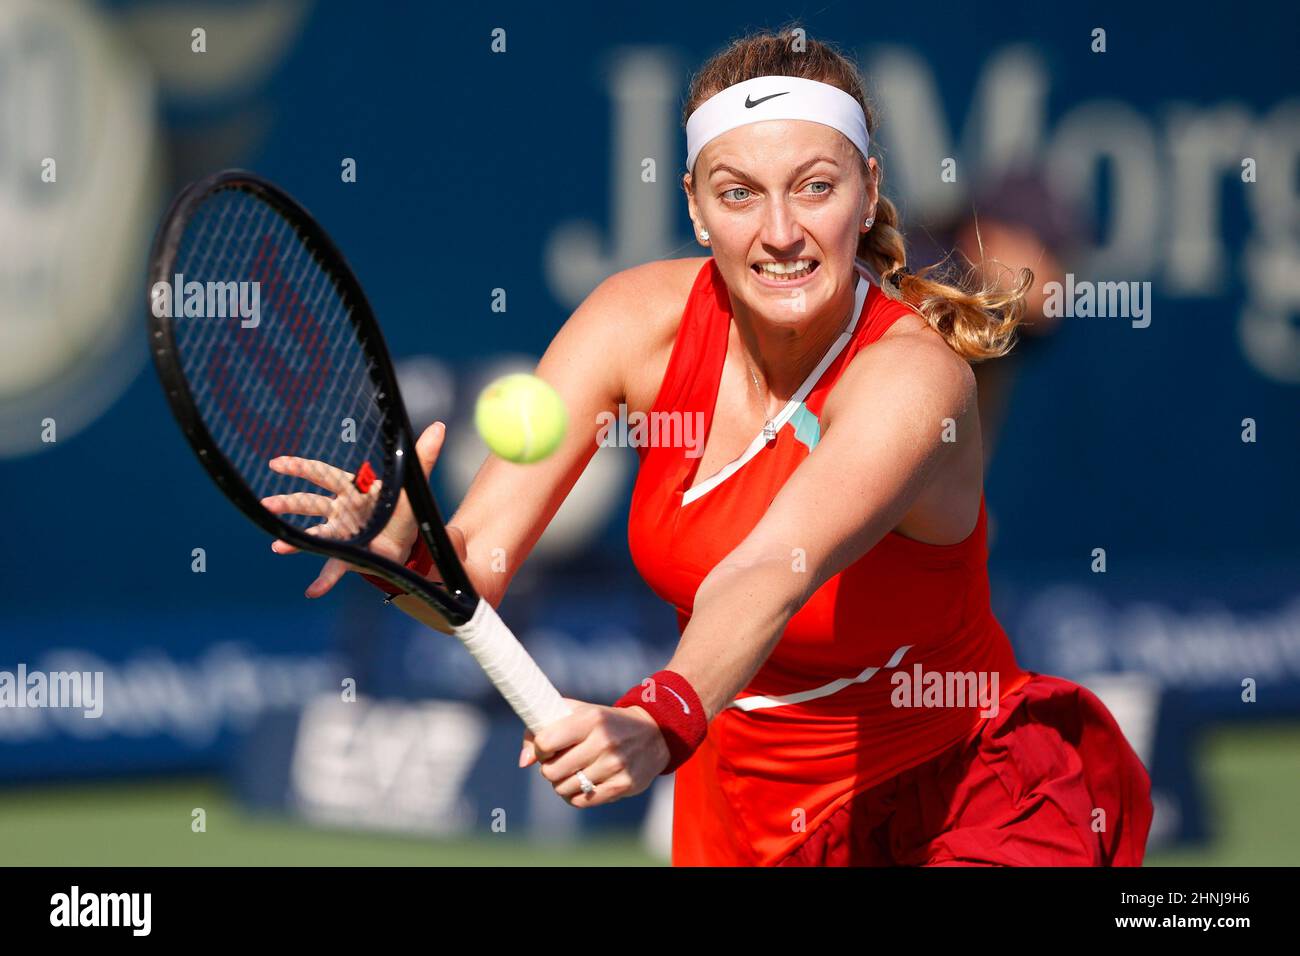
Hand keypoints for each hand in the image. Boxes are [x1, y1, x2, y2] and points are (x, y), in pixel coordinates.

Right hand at [262, 421, 464, 597]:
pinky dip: (324, 580)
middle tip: (267, 505)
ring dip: (296, 542)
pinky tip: (313, 591)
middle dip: (289, 503)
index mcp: (353, 489)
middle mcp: (341, 510)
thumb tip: (440, 426)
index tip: (276, 463)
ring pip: (315, 535)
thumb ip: (424, 455)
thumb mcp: (414, 484)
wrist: (407, 541)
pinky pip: (334, 568)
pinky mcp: (349, 555)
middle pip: (311, 503)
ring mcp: (342, 534)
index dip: (300, 468)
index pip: (323, 475)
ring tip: (278, 547)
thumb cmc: (402, 508)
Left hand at [519, 699, 669, 806]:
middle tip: (559, 762)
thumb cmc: (605, 722)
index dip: (540, 749)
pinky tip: (582, 784)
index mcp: (591, 719)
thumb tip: (524, 762)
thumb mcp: (578, 712)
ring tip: (572, 773)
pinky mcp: (623, 785)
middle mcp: (604, 741)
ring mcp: (615, 765)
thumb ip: (543, 728)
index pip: (546, 742)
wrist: (654, 733)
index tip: (547, 748)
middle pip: (552, 771)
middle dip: (549, 769)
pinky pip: (582, 801)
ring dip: (561, 784)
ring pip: (564, 789)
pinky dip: (575, 796)